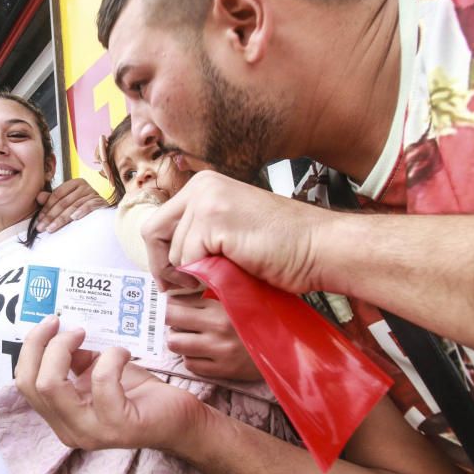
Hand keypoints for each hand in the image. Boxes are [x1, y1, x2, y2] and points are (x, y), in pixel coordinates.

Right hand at [14, 316, 208, 452]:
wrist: (178, 418)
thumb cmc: (137, 392)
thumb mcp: (97, 370)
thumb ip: (75, 358)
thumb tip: (60, 329)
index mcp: (59, 416)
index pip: (24, 382)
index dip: (31, 348)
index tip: (51, 321)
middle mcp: (69, 429)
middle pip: (32, 383)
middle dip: (44, 345)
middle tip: (66, 324)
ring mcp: (91, 432)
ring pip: (52, 386)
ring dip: (67, 349)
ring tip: (89, 335)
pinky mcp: (118, 426)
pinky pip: (101, 382)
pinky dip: (110, 357)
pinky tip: (123, 352)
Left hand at [35, 178, 107, 232]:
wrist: (105, 218)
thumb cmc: (82, 209)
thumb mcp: (66, 203)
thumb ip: (52, 200)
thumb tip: (38, 196)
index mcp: (74, 183)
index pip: (57, 194)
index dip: (46, 207)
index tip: (38, 220)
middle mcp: (84, 186)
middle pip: (63, 202)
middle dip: (50, 216)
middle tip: (41, 228)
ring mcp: (93, 193)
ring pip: (73, 206)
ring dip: (60, 219)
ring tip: (51, 229)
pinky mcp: (100, 202)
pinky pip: (89, 206)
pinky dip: (81, 212)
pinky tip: (73, 218)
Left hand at [142, 171, 333, 292]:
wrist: (320, 248)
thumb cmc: (282, 248)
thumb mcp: (230, 231)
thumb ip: (200, 235)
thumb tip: (164, 259)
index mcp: (204, 185)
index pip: (159, 222)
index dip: (160, 255)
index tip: (173, 279)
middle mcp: (201, 186)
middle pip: (152, 233)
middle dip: (162, 266)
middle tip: (181, 288)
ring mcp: (206, 201)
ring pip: (173, 251)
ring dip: (191, 275)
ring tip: (218, 279)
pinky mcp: (213, 221)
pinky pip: (188, 260)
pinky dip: (203, 276)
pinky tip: (226, 276)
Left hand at [166, 294, 261, 380]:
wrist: (287, 350)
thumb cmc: (260, 321)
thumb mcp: (240, 301)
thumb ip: (215, 293)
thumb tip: (183, 287)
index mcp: (221, 306)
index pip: (178, 301)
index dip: (171, 303)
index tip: (171, 305)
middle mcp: (217, 327)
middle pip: (169, 319)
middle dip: (169, 320)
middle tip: (176, 321)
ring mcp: (218, 350)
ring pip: (175, 343)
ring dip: (177, 340)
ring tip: (187, 338)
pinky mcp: (222, 370)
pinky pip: (190, 364)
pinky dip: (191, 359)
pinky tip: (200, 354)